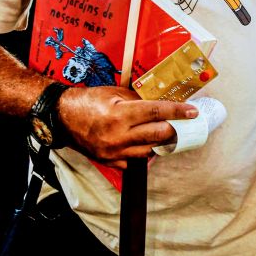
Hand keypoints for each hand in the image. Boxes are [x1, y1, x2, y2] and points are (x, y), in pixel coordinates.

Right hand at [57, 87, 197, 166]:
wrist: (62, 117)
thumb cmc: (87, 101)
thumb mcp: (114, 92)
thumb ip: (138, 99)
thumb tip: (160, 102)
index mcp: (120, 114)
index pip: (158, 112)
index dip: (178, 112)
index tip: (193, 112)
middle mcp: (118, 135)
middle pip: (158, 135)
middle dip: (174, 129)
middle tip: (182, 124)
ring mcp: (114, 151)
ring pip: (149, 151)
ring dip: (159, 142)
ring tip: (163, 133)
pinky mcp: (109, 161)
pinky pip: (134, 162)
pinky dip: (143, 154)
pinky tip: (145, 145)